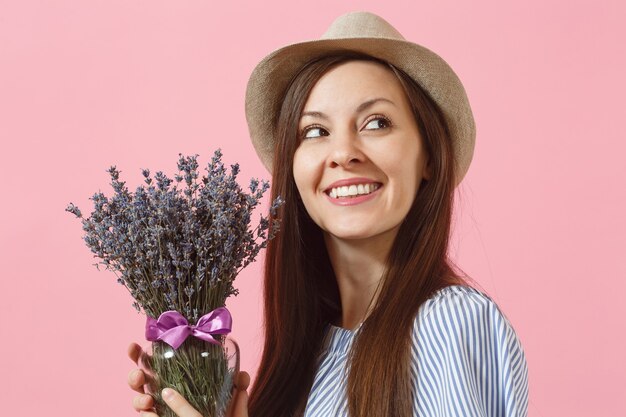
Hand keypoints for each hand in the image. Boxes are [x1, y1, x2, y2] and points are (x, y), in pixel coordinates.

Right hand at [127, 342, 249, 416]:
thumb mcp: (231, 404)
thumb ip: (237, 390)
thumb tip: (243, 375)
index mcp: (177, 378)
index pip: (157, 362)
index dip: (140, 354)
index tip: (134, 345)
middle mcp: (163, 392)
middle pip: (141, 379)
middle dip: (134, 374)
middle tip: (139, 374)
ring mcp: (159, 409)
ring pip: (139, 400)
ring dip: (138, 398)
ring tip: (148, 400)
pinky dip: (146, 415)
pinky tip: (150, 413)